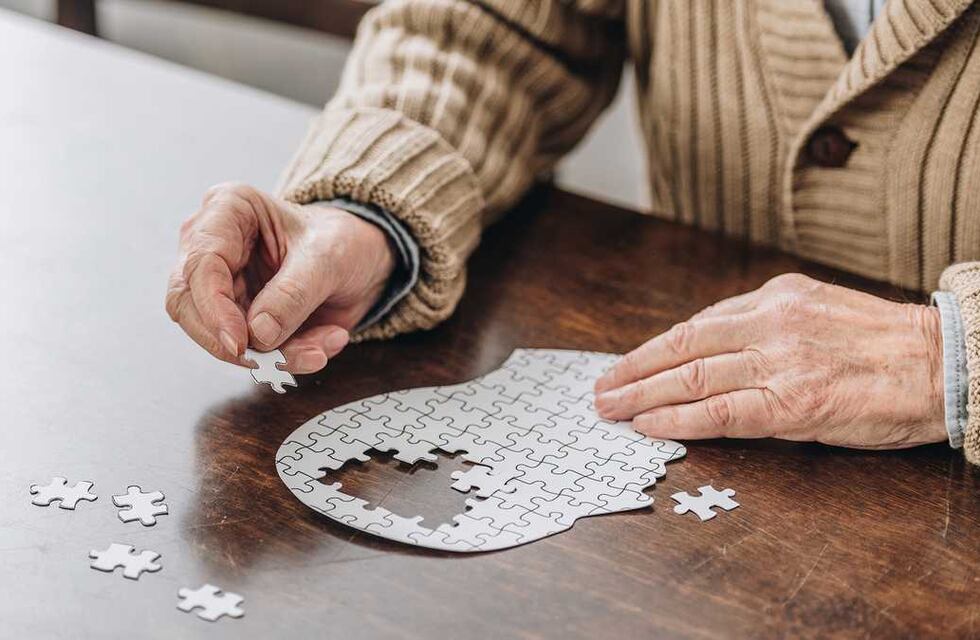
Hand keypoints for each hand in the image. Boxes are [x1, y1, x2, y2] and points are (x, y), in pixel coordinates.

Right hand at [166, 183, 395, 372]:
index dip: (213, 309)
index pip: (200, 264)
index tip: (240, 343)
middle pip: (189, 305)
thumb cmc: (342, 241)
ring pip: (218, 336)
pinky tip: (322, 344)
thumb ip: (294, 293)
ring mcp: (221, 284)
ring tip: (319, 350)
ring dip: (271, 355)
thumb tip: (258, 333)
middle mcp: (213, 245)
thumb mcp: (328, 258)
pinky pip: (248, 350)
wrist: (362, 260)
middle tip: (276, 361)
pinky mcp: (236, 316)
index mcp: (228, 209)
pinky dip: (285, 357)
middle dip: (234, 342)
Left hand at [594, 274, 946, 449]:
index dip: (653, 348)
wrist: (942, 363)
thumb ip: (766, 322)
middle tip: (601, 388)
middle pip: (681, 347)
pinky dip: (677, 419)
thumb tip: (713, 344)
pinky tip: (649, 426)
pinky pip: (720, 413)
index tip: (626, 363)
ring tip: (611, 408)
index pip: (696, 324)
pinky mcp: (792, 404)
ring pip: (691, 377)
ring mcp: (778, 363)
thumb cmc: (883, 343)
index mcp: (774, 298)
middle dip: (633, 370)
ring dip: (641, 395)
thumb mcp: (818, 309)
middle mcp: (769, 324)